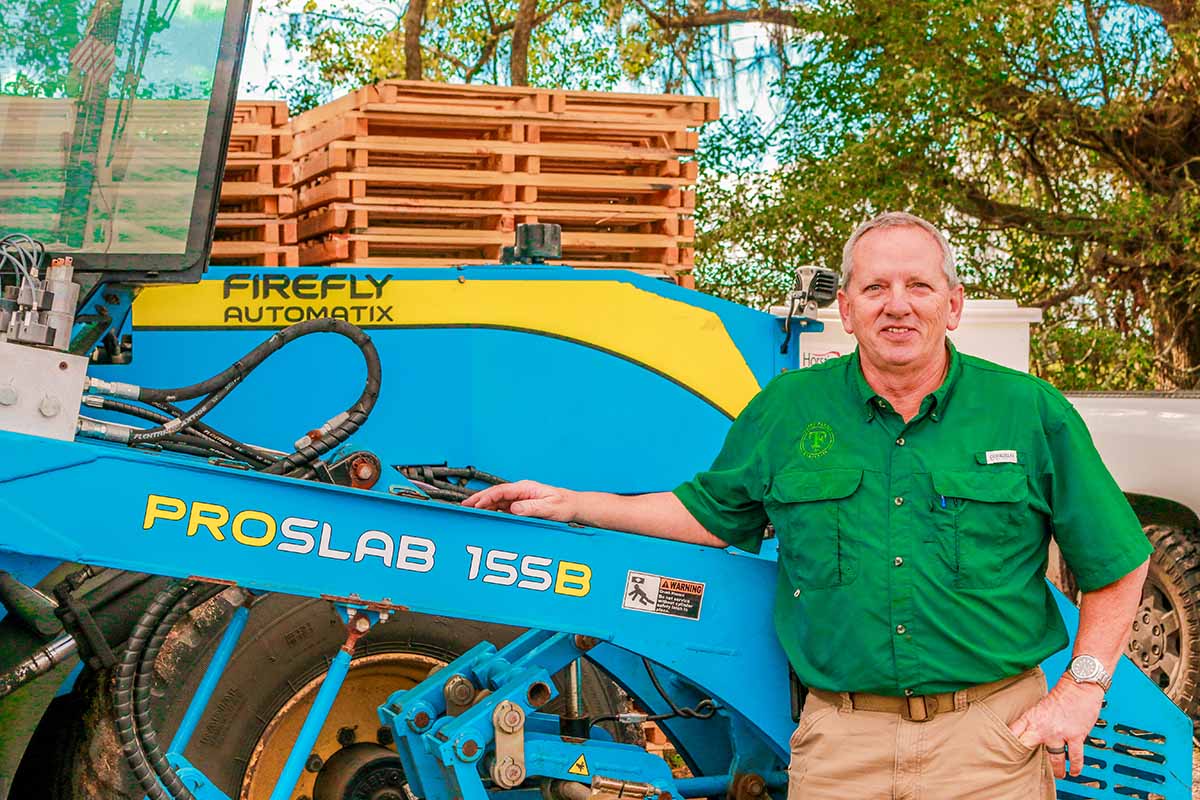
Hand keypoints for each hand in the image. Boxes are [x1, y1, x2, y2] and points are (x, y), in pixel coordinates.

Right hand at [461, 480, 578, 521]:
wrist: (572, 506)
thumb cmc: (564, 505)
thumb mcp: (549, 507)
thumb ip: (531, 508)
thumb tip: (513, 508)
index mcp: (526, 488)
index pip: (501, 491)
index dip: (486, 497)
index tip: (476, 504)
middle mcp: (521, 491)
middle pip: (495, 494)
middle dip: (478, 499)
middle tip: (464, 507)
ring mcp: (519, 498)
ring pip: (496, 501)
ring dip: (483, 505)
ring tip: (469, 512)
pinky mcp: (520, 506)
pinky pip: (502, 507)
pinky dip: (491, 511)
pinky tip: (484, 516)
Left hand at [1008, 679, 1103, 777]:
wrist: (1080, 686)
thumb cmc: (1061, 694)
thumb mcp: (1040, 706)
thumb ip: (1034, 719)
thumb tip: (1029, 730)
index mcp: (1031, 717)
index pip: (1013, 732)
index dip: (1007, 743)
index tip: (1003, 752)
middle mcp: (1043, 727)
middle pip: (1028, 746)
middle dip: (1026, 759)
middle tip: (1027, 769)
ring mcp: (1059, 733)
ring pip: (1054, 758)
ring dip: (1056, 769)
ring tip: (1058, 775)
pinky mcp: (1075, 736)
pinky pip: (1075, 757)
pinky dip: (1075, 766)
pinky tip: (1074, 772)